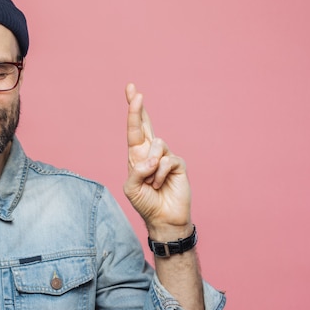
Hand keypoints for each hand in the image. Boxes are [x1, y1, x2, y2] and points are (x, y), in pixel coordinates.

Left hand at [123, 83, 190, 234]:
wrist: (163, 218)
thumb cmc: (145, 202)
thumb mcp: (132, 188)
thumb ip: (136, 171)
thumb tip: (151, 159)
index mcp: (136, 155)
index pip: (134, 129)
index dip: (133, 111)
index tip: (131, 90)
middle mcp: (150, 152)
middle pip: (146, 124)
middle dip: (138, 108)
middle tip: (135, 91)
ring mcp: (166, 156)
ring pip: (157, 145)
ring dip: (151, 166)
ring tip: (151, 183)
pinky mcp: (178, 164)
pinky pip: (166, 160)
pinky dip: (159, 175)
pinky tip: (160, 185)